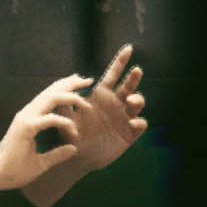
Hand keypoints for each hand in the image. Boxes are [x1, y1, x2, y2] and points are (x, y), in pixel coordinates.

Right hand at [0, 47, 149, 186]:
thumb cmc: (16, 169)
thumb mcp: (43, 161)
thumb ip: (57, 154)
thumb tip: (73, 149)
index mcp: (30, 118)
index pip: (49, 96)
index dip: (64, 87)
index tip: (80, 85)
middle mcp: (28, 113)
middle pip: (52, 91)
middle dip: (71, 84)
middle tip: (87, 80)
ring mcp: (26, 118)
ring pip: (52, 98)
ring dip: (71, 97)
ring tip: (86, 102)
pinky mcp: (27, 127)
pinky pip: (50, 118)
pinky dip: (65, 122)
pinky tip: (73, 130)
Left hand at [59, 45, 147, 170]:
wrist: (77, 158)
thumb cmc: (71, 135)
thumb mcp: (66, 117)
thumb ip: (66, 102)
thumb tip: (68, 84)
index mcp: (101, 96)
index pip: (112, 75)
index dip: (120, 61)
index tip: (128, 48)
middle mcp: (115, 104)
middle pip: (128, 86)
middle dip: (133, 77)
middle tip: (136, 70)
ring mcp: (123, 118)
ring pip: (137, 103)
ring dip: (137, 99)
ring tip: (131, 100)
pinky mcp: (129, 134)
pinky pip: (140, 125)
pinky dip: (139, 122)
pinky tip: (134, 123)